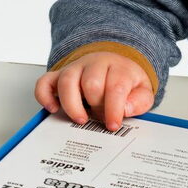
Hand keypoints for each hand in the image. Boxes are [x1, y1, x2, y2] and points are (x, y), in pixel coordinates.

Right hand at [34, 52, 154, 131]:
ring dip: (71, 103)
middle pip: (91, 82)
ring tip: (80, 119)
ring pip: (67, 80)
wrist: (114, 63)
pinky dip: (44, 96)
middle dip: (96, 106)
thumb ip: (139, 101)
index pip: (115, 86)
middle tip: (100, 119)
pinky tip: (52, 108)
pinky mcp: (59, 75)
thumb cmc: (126, 81)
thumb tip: (126, 109)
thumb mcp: (142, 90)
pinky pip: (45, 81)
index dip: (114, 108)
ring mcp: (75, 68)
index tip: (113, 124)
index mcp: (118, 67)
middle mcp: (95, 64)